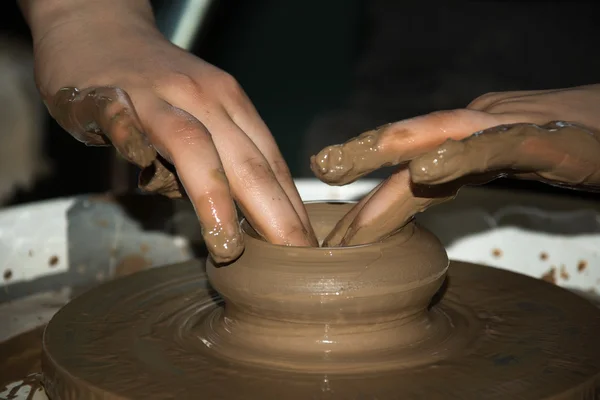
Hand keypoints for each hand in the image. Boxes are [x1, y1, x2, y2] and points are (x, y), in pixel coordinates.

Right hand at [27, 2, 316, 261]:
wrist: (101, 30)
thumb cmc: (158, 85)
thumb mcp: (204, 116)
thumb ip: (222, 161)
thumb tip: (245, 220)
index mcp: (231, 107)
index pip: (271, 164)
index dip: (291, 209)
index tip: (306, 250)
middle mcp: (203, 97)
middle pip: (247, 161)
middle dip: (274, 215)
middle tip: (291, 258)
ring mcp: (156, 94)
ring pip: (193, 146)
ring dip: (215, 197)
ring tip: (228, 247)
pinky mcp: (107, 94)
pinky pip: (122, 117)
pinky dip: (132, 137)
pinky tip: (140, 164)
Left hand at [311, 85, 599, 245]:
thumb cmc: (571, 152)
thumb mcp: (510, 173)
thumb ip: (463, 178)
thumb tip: (419, 191)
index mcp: (467, 146)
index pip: (409, 176)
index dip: (371, 205)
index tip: (336, 239)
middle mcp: (477, 132)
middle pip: (410, 144)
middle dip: (359, 157)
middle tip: (316, 171)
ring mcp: (506, 129)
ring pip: (438, 133)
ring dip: (384, 147)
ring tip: (337, 163)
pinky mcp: (543, 138)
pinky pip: (494, 146)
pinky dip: (459, 156)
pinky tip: (425, 170)